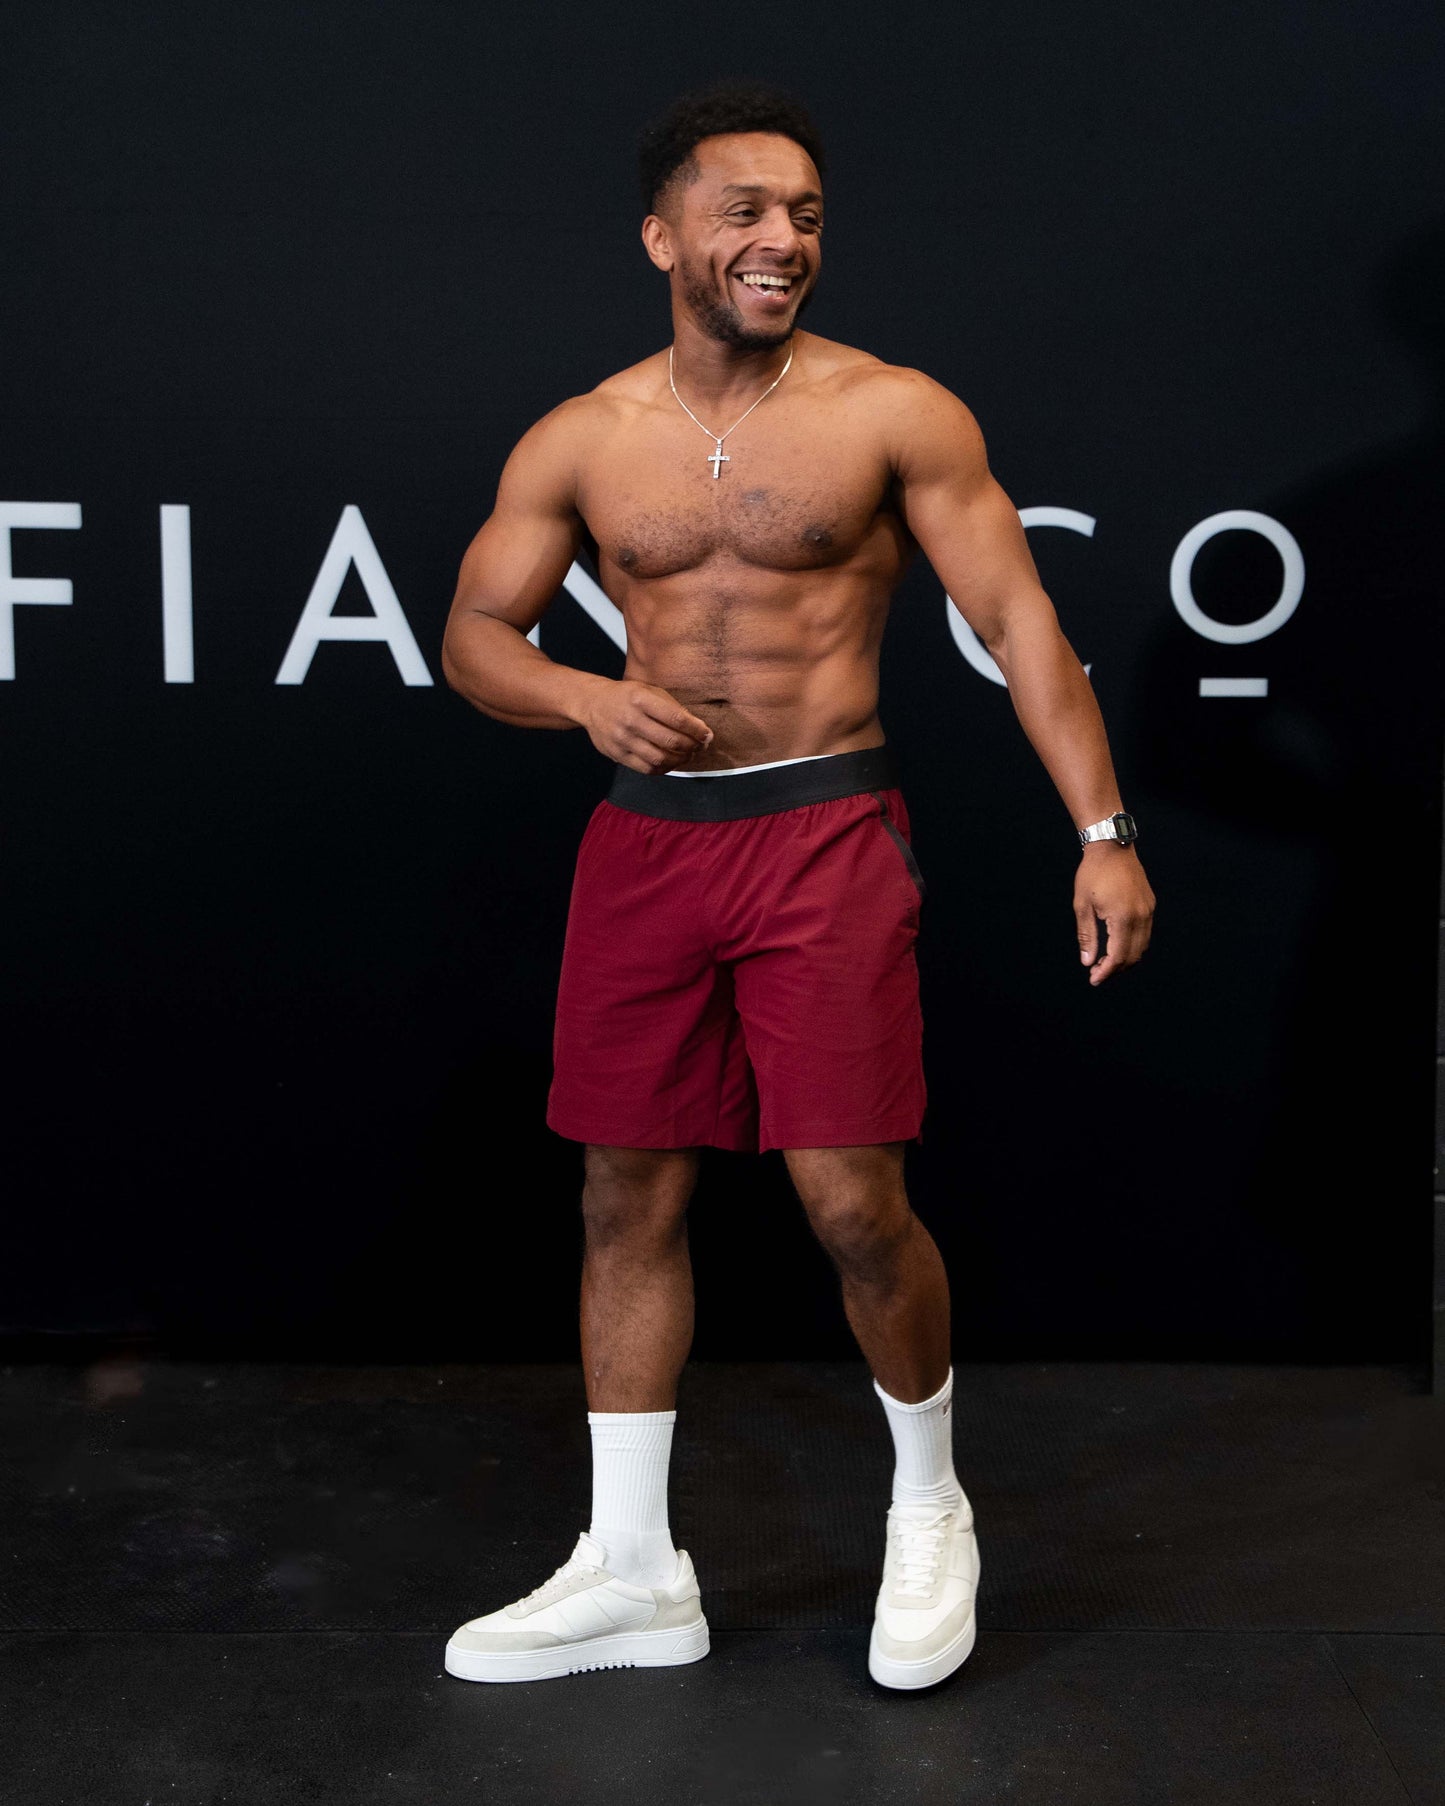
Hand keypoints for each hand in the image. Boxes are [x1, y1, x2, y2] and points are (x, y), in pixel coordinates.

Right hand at [579, 678, 714, 772]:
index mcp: (641, 699)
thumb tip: (699, 730)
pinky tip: (671, 762)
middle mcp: (630, 720)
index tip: (707, 735)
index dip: (696, 729)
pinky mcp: (617, 754)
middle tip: (701, 746)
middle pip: (670, 740)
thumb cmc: (627, 696)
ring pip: (660, 758)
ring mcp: (622, 739)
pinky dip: (664, 768)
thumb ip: (672, 708)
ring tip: (688, 755)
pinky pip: (646, 768)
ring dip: (680, 760)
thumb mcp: (649, 691)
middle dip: (692, 746)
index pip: (676, 718)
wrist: (592, 704)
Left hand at [1073, 845, 1154, 985]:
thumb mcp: (1082, 905)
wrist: (1112, 847)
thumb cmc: (1092, 874)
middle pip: (1133, 956)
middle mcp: (1140, 916)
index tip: (1094, 979)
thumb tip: (1087, 961)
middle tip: (1097, 973)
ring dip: (1125, 959)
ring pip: (1142, 947)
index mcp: (1122, 917)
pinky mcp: (1150, 905)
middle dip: (1116, 969)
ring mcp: (1148, 910)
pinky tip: (1117, 946)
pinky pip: (1145, 933)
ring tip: (1105, 962)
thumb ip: (1087, 936)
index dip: (1106, 972)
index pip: (1118, 956)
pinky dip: (1133, 945)